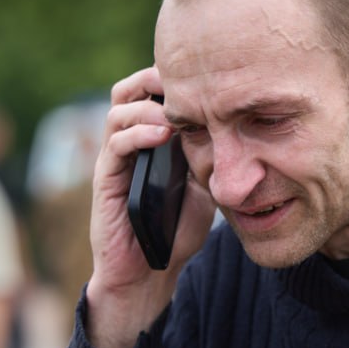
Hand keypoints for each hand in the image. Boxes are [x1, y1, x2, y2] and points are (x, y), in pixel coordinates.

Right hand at [83, 66, 216, 347]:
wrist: (149, 274)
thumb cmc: (175, 231)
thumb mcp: (205, 187)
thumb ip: (211, 158)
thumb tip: (242, 131)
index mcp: (151, 139)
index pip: (154, 91)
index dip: (175, 77)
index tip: (206, 73)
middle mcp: (129, 143)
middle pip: (130, 89)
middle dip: (155, 77)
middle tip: (185, 79)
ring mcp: (115, 160)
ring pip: (118, 109)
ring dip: (148, 103)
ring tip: (176, 111)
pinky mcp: (106, 180)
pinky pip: (115, 144)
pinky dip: (137, 132)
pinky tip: (162, 133)